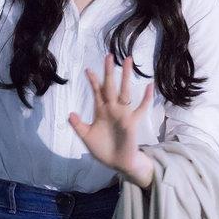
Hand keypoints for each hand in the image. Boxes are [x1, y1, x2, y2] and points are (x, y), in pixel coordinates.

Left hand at [68, 53, 154, 187]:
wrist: (117, 162)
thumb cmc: (102, 149)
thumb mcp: (86, 137)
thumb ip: (78, 126)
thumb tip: (70, 114)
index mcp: (100, 111)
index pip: (97, 92)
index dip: (93, 81)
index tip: (89, 69)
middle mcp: (112, 109)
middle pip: (111, 86)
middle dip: (109, 72)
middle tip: (109, 56)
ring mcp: (123, 114)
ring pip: (125, 91)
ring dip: (126, 77)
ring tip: (129, 61)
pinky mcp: (132, 122)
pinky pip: (140, 108)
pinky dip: (146, 98)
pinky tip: (149, 86)